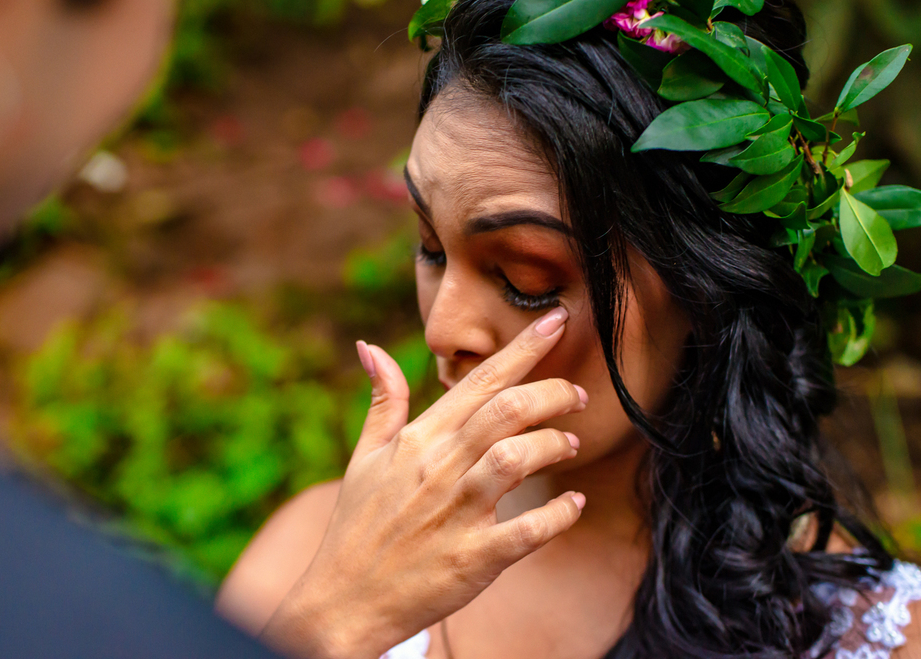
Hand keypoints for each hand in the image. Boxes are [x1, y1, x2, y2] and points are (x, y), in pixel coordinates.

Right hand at [260, 307, 586, 658]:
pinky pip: (527, 530)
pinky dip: (558, 514)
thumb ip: (383, 400)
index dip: (523, 348)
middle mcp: (440, 469)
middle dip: (552, 392)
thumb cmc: (358, 526)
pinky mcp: (473, 558)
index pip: (478, 381)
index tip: (557, 320)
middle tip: (577, 394)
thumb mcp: (364, 456)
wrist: (344, 601)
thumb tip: (369, 347)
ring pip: (516, 458)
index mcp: (420, 440)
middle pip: (507, 411)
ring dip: (554, 445)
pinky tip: (574, 503)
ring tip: (572, 445)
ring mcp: (457, 512)